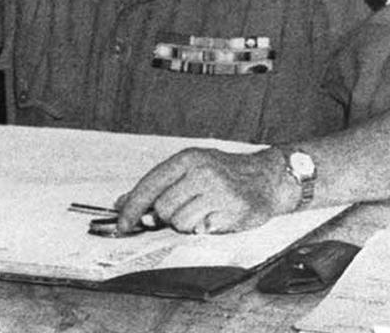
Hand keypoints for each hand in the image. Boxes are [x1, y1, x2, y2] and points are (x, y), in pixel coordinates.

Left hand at [116, 147, 292, 234]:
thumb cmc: (223, 174)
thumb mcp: (191, 169)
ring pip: (181, 223)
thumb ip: (159, 186)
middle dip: (168, 216)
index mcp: (188, 158)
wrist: (268, 178)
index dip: (132, 207)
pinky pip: (203, 230)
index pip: (150, 185)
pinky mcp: (234, 210)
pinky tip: (217, 216)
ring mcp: (219, 191)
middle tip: (185, 208)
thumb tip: (122, 204)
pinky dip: (206, 228)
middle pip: (163, 208)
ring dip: (187, 224)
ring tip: (204, 211)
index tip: (121, 224)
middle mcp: (203, 172)